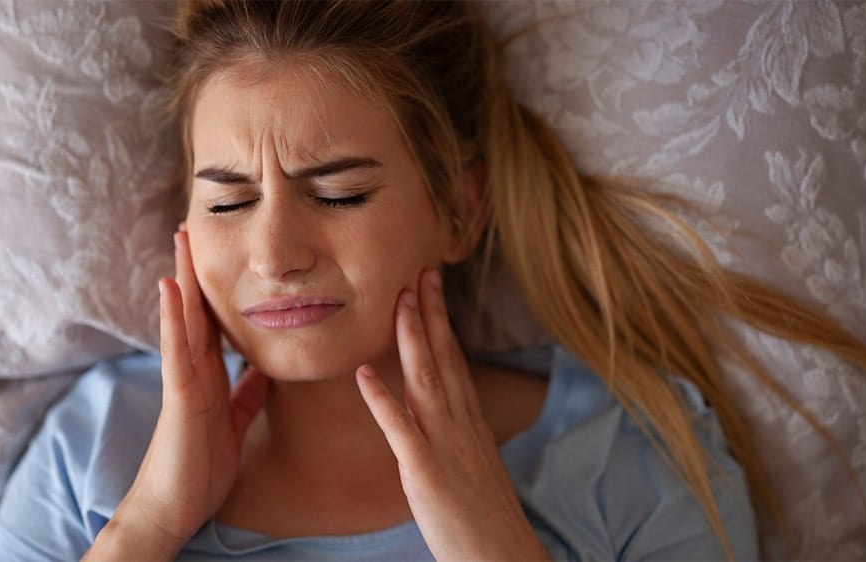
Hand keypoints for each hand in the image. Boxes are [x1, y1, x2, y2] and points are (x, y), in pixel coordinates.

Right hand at [86, 228, 269, 559]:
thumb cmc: (201, 467)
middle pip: (197, 311)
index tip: (223, 254)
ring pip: (184, 320)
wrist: (176, 506)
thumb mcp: (234, 422)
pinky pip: (177, 350)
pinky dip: (175, 317)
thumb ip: (246, 394)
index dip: (218, 289)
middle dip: (197, 270)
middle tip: (196, 227)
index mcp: (209, 376)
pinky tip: (172, 287)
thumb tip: (265, 370)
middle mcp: (194, 370)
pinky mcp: (179, 395)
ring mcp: (183, 379)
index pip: (214, 323)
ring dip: (183, 278)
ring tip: (182, 238)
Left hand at [356, 270, 549, 561]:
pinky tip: (363, 374)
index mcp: (470, 422)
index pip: (455, 360)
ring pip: (425, 380)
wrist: (502, 554)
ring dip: (410, 338)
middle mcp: (460, 424)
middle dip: (430, 313)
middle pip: (443, 358)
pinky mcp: (424, 470)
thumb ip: (459, 434)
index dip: (442, 321)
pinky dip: (381, 399)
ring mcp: (443, 444)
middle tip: (419, 272)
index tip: (433, 288)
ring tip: (397, 302)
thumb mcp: (476, 464)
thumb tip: (448, 414)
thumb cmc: (485, 516)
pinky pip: (400, 429)